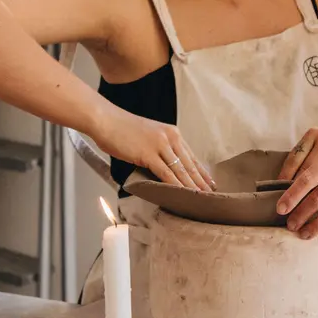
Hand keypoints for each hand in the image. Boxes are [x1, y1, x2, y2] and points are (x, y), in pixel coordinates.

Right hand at [92, 109, 214, 190]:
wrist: (106, 120)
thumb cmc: (121, 129)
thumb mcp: (148, 135)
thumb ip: (159, 148)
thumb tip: (164, 166)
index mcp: (171, 132)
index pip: (190, 155)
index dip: (201, 170)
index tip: (209, 181)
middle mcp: (170, 137)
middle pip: (189, 163)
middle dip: (201, 181)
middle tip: (211, 194)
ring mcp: (160, 145)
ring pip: (180, 170)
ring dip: (192, 186)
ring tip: (201, 197)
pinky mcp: (148, 154)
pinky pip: (166, 173)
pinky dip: (175, 185)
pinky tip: (182, 194)